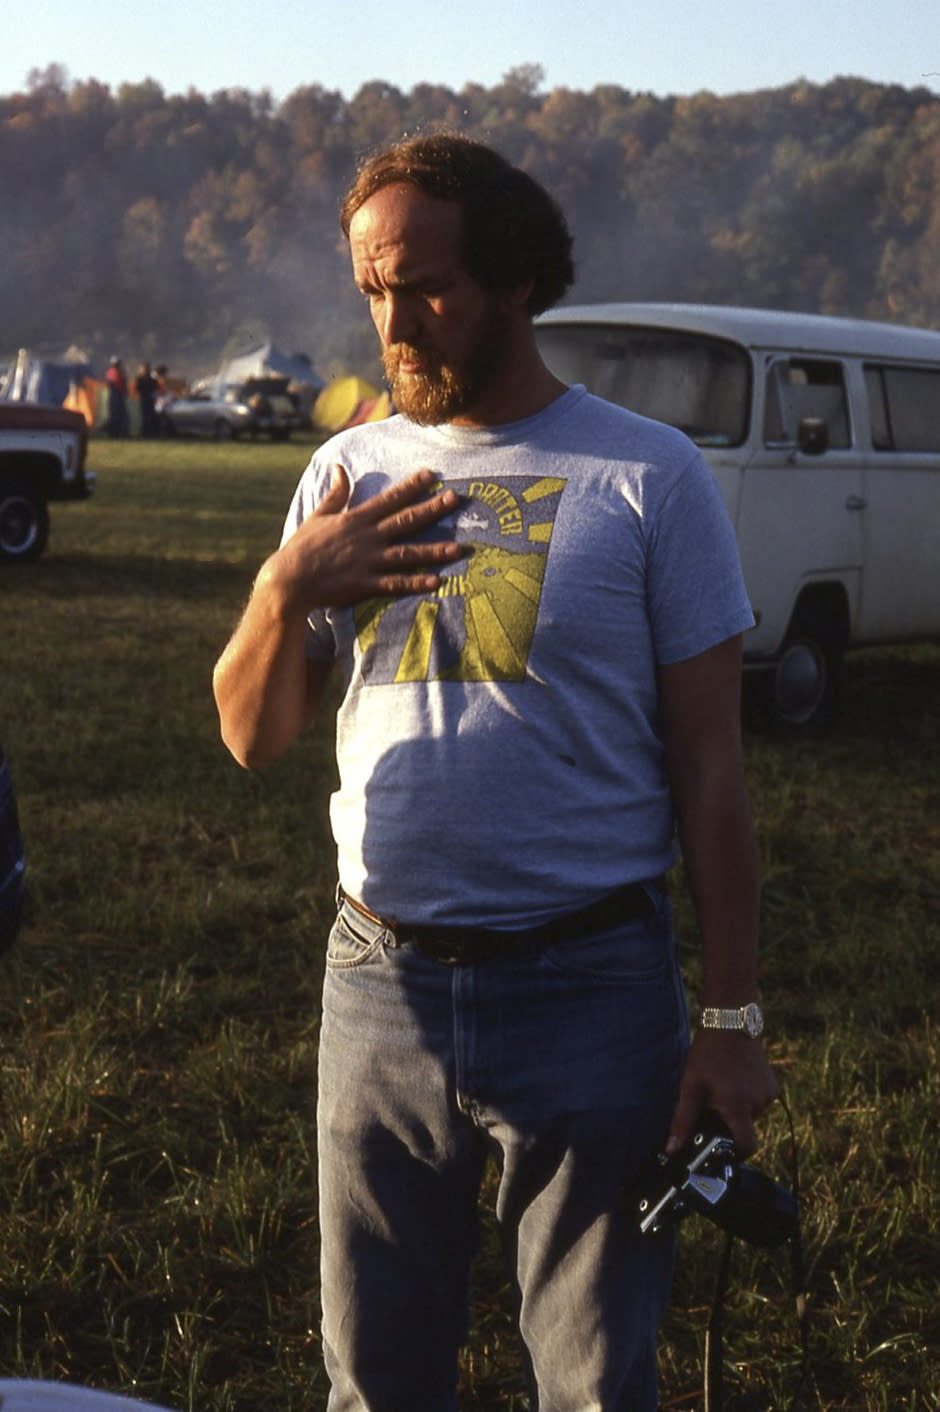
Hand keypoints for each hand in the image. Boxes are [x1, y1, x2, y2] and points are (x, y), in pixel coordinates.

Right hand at [265, 464, 463, 612]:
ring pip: (407, 554)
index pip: (389, 499)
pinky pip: (396, 583)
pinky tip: (437, 581)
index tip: (432, 475)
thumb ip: (335, 493)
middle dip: (433, 509)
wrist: (288, 580)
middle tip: (456, 500)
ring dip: (434, 550)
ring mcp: (368, 562)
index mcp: (356, 519)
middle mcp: (367, 538)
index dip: (412, 486)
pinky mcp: (365, 584)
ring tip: (458, 548)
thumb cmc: (302, 547)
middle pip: (406, 521)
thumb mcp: (318, 515)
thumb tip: (338, 467)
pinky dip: (416, 582)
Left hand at [666, 1029, 779, 1159]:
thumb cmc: (708, 1054)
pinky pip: (759, 1102)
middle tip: (712, 1109)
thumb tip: (672, 1149)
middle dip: (729, 1125)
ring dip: (738, 1110)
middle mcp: (759, 1103)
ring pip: (752, 1115)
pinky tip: (734, 1081)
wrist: (731, 1021)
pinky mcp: (773, 1084)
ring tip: (722, 1088)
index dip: (735, 1154)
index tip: (720, 1149)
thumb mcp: (691, 1087)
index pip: (747, 1147)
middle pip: (745, 1129)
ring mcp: (768, 1093)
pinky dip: (747, 1099)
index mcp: (739, 1107)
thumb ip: (683, 1120)